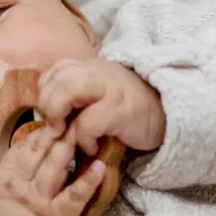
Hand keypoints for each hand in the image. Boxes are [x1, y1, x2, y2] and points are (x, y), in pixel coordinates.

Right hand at [0, 124, 106, 215]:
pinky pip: (75, 196)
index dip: (38, 133)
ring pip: (57, 166)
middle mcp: (22, 185)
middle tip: (72, 113)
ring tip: (84, 127)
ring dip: (70, 145)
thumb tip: (3, 168)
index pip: (23, 149)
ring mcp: (40, 201)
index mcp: (3, 178)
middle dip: (57, 131)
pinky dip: (88, 181)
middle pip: (41, 152)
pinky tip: (100, 166)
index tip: (51, 119)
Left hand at [36, 59, 165, 155]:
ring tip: (65, 134)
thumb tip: (49, 116)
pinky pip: (87, 122)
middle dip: (47, 105)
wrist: (168, 118)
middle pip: (58, 78)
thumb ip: (78, 97)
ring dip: (59, 115)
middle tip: (55, 128)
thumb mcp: (101, 97)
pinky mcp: (120, 110)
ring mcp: (110, 89)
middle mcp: (99, 73)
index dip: (46, 93)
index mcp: (92, 68)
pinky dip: (83, 139)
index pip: (55, 71)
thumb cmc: (130, 112)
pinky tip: (92, 146)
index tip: (53, 114)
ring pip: (67, 91)